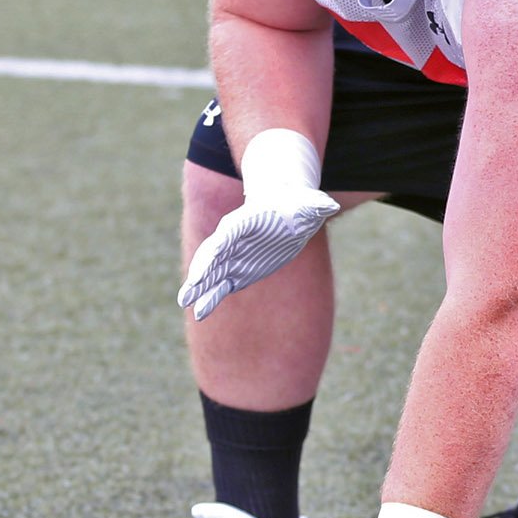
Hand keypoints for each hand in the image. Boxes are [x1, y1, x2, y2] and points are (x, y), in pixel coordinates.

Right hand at [179, 182, 338, 318]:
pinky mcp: (237, 271)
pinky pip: (220, 286)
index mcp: (246, 221)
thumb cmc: (299, 206)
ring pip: (212, 274)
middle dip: (201, 273)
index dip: (217, 250)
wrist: (289, 212)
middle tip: (187, 293)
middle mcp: (233, 239)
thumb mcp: (310, 205)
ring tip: (186, 304)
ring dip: (199, 289)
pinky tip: (199, 313)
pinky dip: (209, 298)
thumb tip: (331, 205)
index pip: (227, 236)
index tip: (205, 265)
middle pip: (212, 257)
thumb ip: (316, 205)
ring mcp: (233, 257)